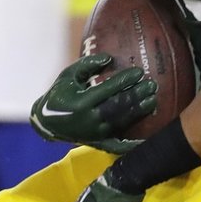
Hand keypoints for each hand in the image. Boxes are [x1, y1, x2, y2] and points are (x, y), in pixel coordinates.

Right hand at [29, 53, 156, 153]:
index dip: (124, 80)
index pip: (107, 90)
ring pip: (122, 121)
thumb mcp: (68, 76)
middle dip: (136, 95)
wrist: (47, 123)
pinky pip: (119, 143)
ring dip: (139, 111)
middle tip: (152, 85)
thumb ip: (87, 65)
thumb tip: (109, 57)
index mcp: (81, 103)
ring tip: (153, 100)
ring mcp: (96, 133)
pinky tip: (147, 138)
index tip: (139, 72)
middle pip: (118, 106)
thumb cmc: (59, 94)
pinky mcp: (99, 143)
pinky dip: (133, 143)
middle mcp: (90, 120)